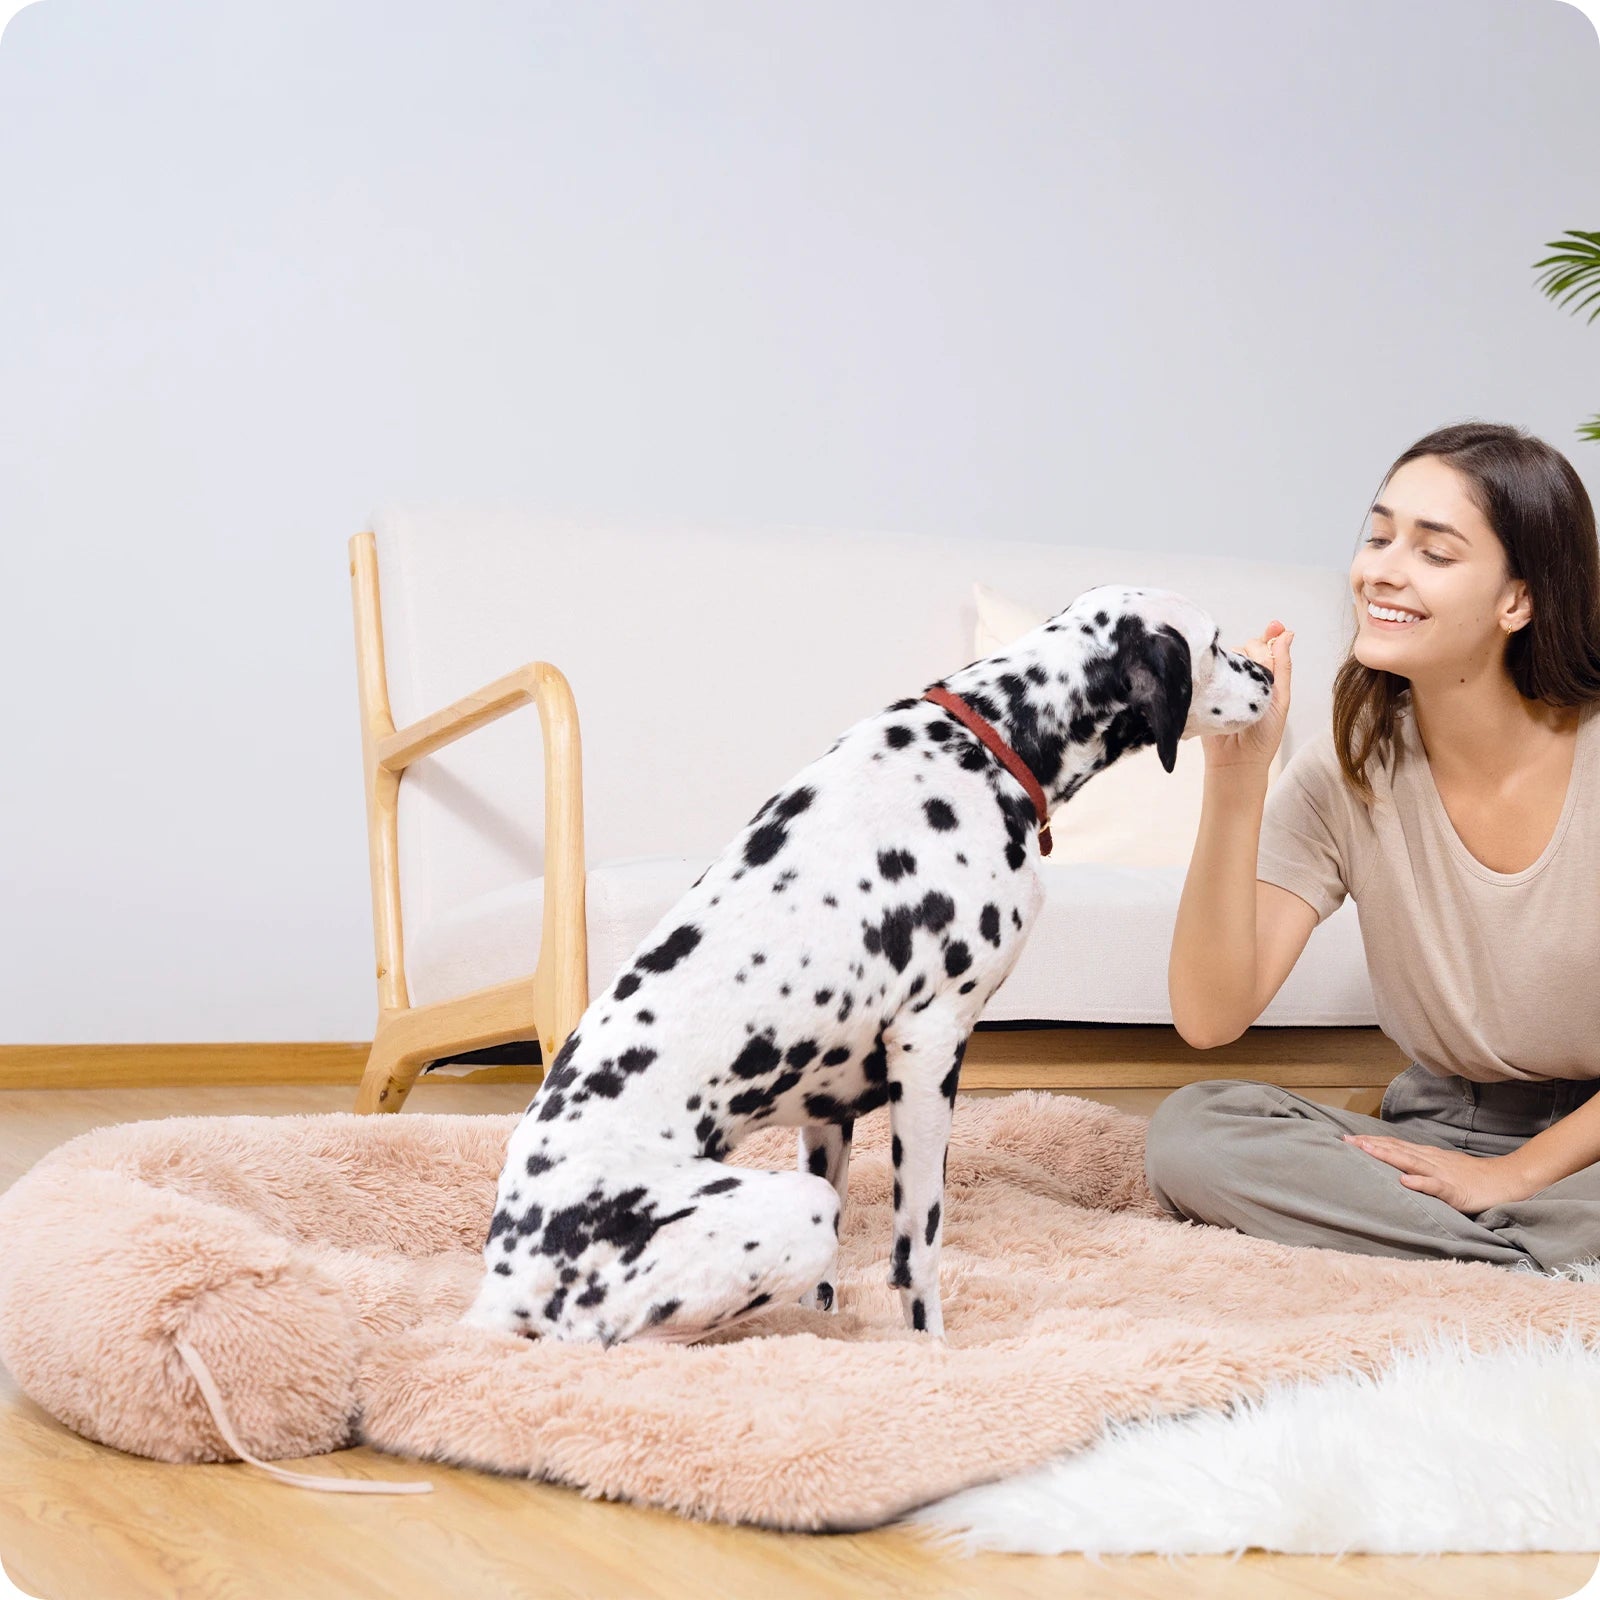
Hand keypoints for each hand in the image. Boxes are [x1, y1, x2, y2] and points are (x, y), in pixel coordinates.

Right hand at [1201, 620, 1292, 772]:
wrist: (1236, 760)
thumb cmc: (1263, 735)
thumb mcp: (1280, 698)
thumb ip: (1282, 666)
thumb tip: (1287, 633)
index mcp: (1265, 676)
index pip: (1266, 646)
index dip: (1270, 635)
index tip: (1275, 626)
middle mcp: (1244, 676)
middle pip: (1246, 647)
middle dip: (1253, 654)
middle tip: (1255, 680)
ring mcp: (1224, 682)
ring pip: (1227, 656)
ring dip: (1233, 663)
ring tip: (1238, 687)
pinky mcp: (1206, 689)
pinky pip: (1208, 669)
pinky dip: (1213, 668)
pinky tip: (1219, 677)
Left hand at [1340, 1133, 1537, 1214]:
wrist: (1504, 1180)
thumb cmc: (1471, 1177)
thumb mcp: (1441, 1168)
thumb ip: (1419, 1166)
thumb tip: (1395, 1168)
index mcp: (1426, 1156)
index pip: (1394, 1146)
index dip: (1371, 1142)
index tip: (1347, 1139)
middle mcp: (1430, 1161)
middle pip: (1396, 1150)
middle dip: (1371, 1146)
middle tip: (1346, 1142)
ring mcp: (1442, 1174)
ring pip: (1411, 1163)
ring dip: (1388, 1156)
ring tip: (1367, 1151)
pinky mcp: (1455, 1191)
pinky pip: (1436, 1187)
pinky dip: (1420, 1183)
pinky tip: (1406, 1182)